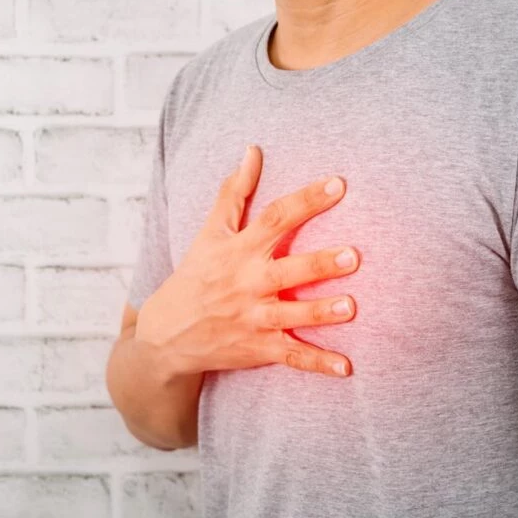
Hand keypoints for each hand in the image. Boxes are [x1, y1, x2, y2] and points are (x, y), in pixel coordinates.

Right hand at [135, 144, 359, 378]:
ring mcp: (253, 318)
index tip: (338, 185)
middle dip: (318, 265)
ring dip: (320, 312)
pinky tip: (346, 368)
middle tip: (352, 256)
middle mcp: (247, 283)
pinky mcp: (258, 349)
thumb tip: (254, 150)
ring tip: (350, 307)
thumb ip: (234, 193)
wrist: (165, 335)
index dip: (306, 201)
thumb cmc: (194, 277)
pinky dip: (318, 363)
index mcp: (238, 251)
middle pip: (287, 270)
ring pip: (291, 315)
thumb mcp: (208, 233)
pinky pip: (291, 356)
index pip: (275, 219)